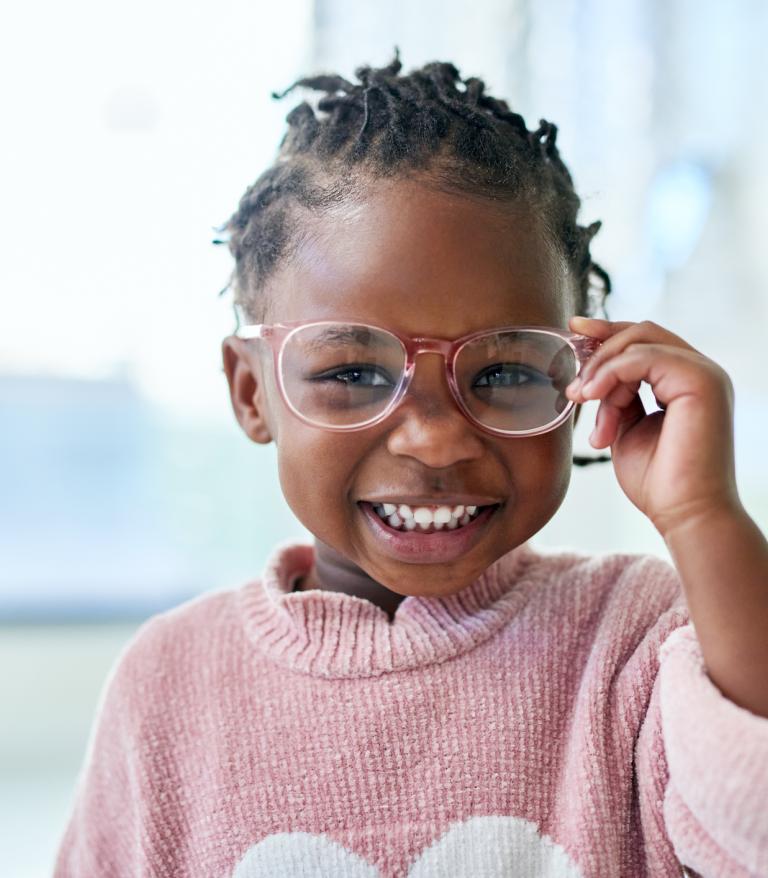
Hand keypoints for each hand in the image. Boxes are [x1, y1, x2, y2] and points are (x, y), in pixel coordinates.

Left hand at [565, 316, 740, 537]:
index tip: (572, 331)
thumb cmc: (658, 482)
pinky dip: (611, 373)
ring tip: (581, 400)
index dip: (607, 332)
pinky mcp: (701, 382)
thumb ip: (617, 400)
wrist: (684, 514)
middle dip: (599, 346)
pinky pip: (644, 357)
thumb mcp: (626, 431)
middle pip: (643, 331)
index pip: (645, 340)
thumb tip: (594, 380)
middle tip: (571, 383)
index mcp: (685, 382)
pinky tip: (593, 397)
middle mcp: (700, 372)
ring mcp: (704, 374)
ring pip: (640, 340)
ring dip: (601, 368)